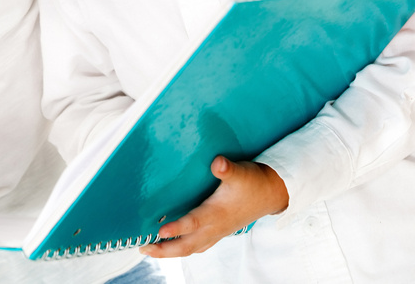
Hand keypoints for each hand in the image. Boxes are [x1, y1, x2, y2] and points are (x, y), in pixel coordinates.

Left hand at [140, 156, 287, 257]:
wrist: (271, 194)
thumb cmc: (253, 182)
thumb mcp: (241, 172)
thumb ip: (227, 169)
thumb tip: (217, 163)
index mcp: (217, 213)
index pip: (193, 223)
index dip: (177, 228)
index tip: (159, 231)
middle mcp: (215, 227)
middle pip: (187, 245)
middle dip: (164, 250)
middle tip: (143, 247)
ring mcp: (217, 232)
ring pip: (191, 249)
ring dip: (170, 252)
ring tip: (151, 249)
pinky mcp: (218, 232)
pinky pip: (198, 246)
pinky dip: (184, 249)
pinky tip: (174, 245)